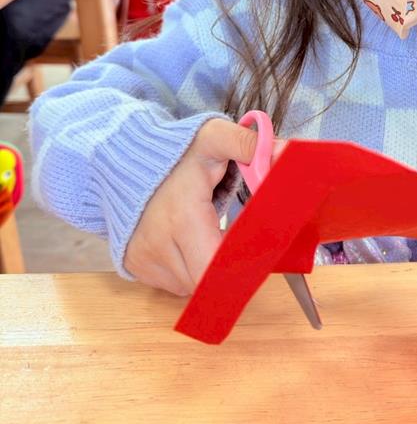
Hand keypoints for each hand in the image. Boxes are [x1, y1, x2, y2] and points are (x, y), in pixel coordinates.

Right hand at [124, 119, 285, 296]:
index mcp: (183, 219)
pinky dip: (188, 269)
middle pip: (208, 283)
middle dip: (228, 268)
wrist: (121, 156)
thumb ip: (249, 144)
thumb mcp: (213, 137)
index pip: (216, 269)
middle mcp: (159, 246)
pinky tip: (189, 242)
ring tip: (209, 234)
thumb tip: (287, 153)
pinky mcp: (136, 266)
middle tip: (237, 242)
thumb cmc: (171, 151)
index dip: (240, 266)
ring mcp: (144, 260)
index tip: (255, 251)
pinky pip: (173, 283)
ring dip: (207, 270)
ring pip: (191, 286)